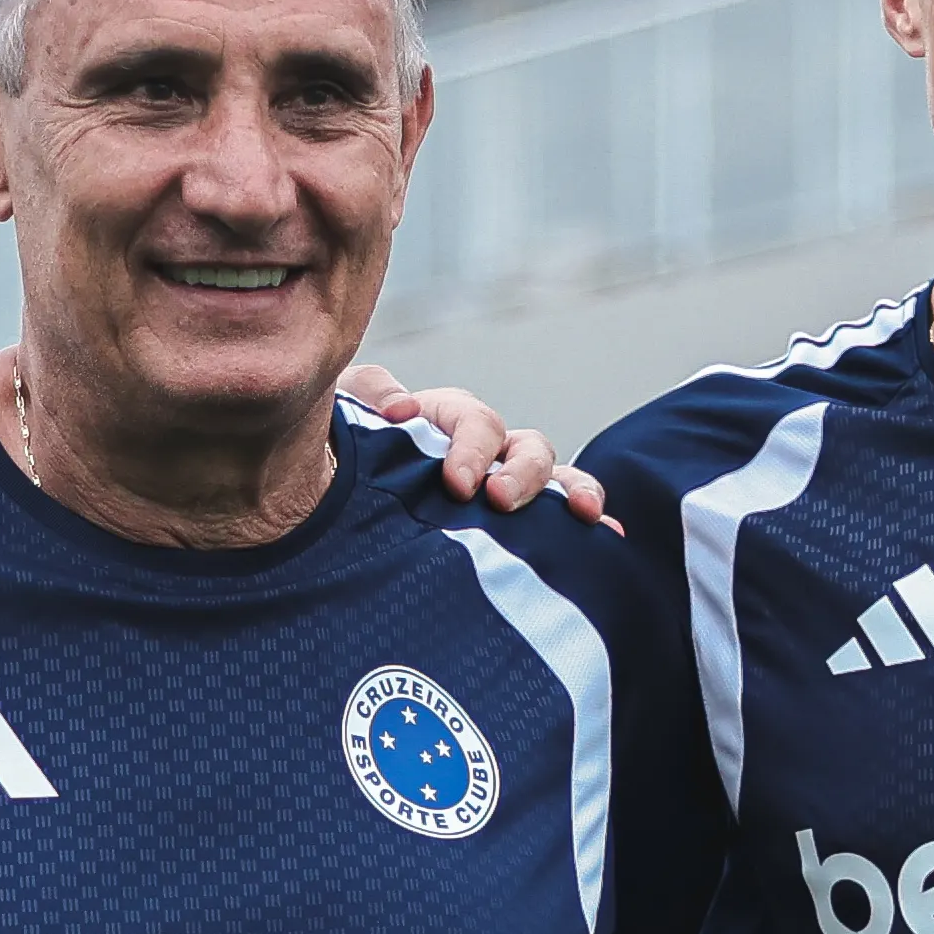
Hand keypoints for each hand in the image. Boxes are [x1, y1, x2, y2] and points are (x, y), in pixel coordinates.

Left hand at [340, 364, 607, 526]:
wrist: (324, 505)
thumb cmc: (339, 457)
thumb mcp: (342, 413)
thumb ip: (367, 394)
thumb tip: (404, 410)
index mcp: (446, 423)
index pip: (476, 424)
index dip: (473, 449)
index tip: (458, 484)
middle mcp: (486, 454)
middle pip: (528, 449)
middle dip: (523, 474)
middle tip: (499, 501)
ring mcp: (503, 492)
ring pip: (553, 481)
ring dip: (571, 492)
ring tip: (583, 515)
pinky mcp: (511, 533)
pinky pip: (558, 525)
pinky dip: (588, 527)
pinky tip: (610, 540)